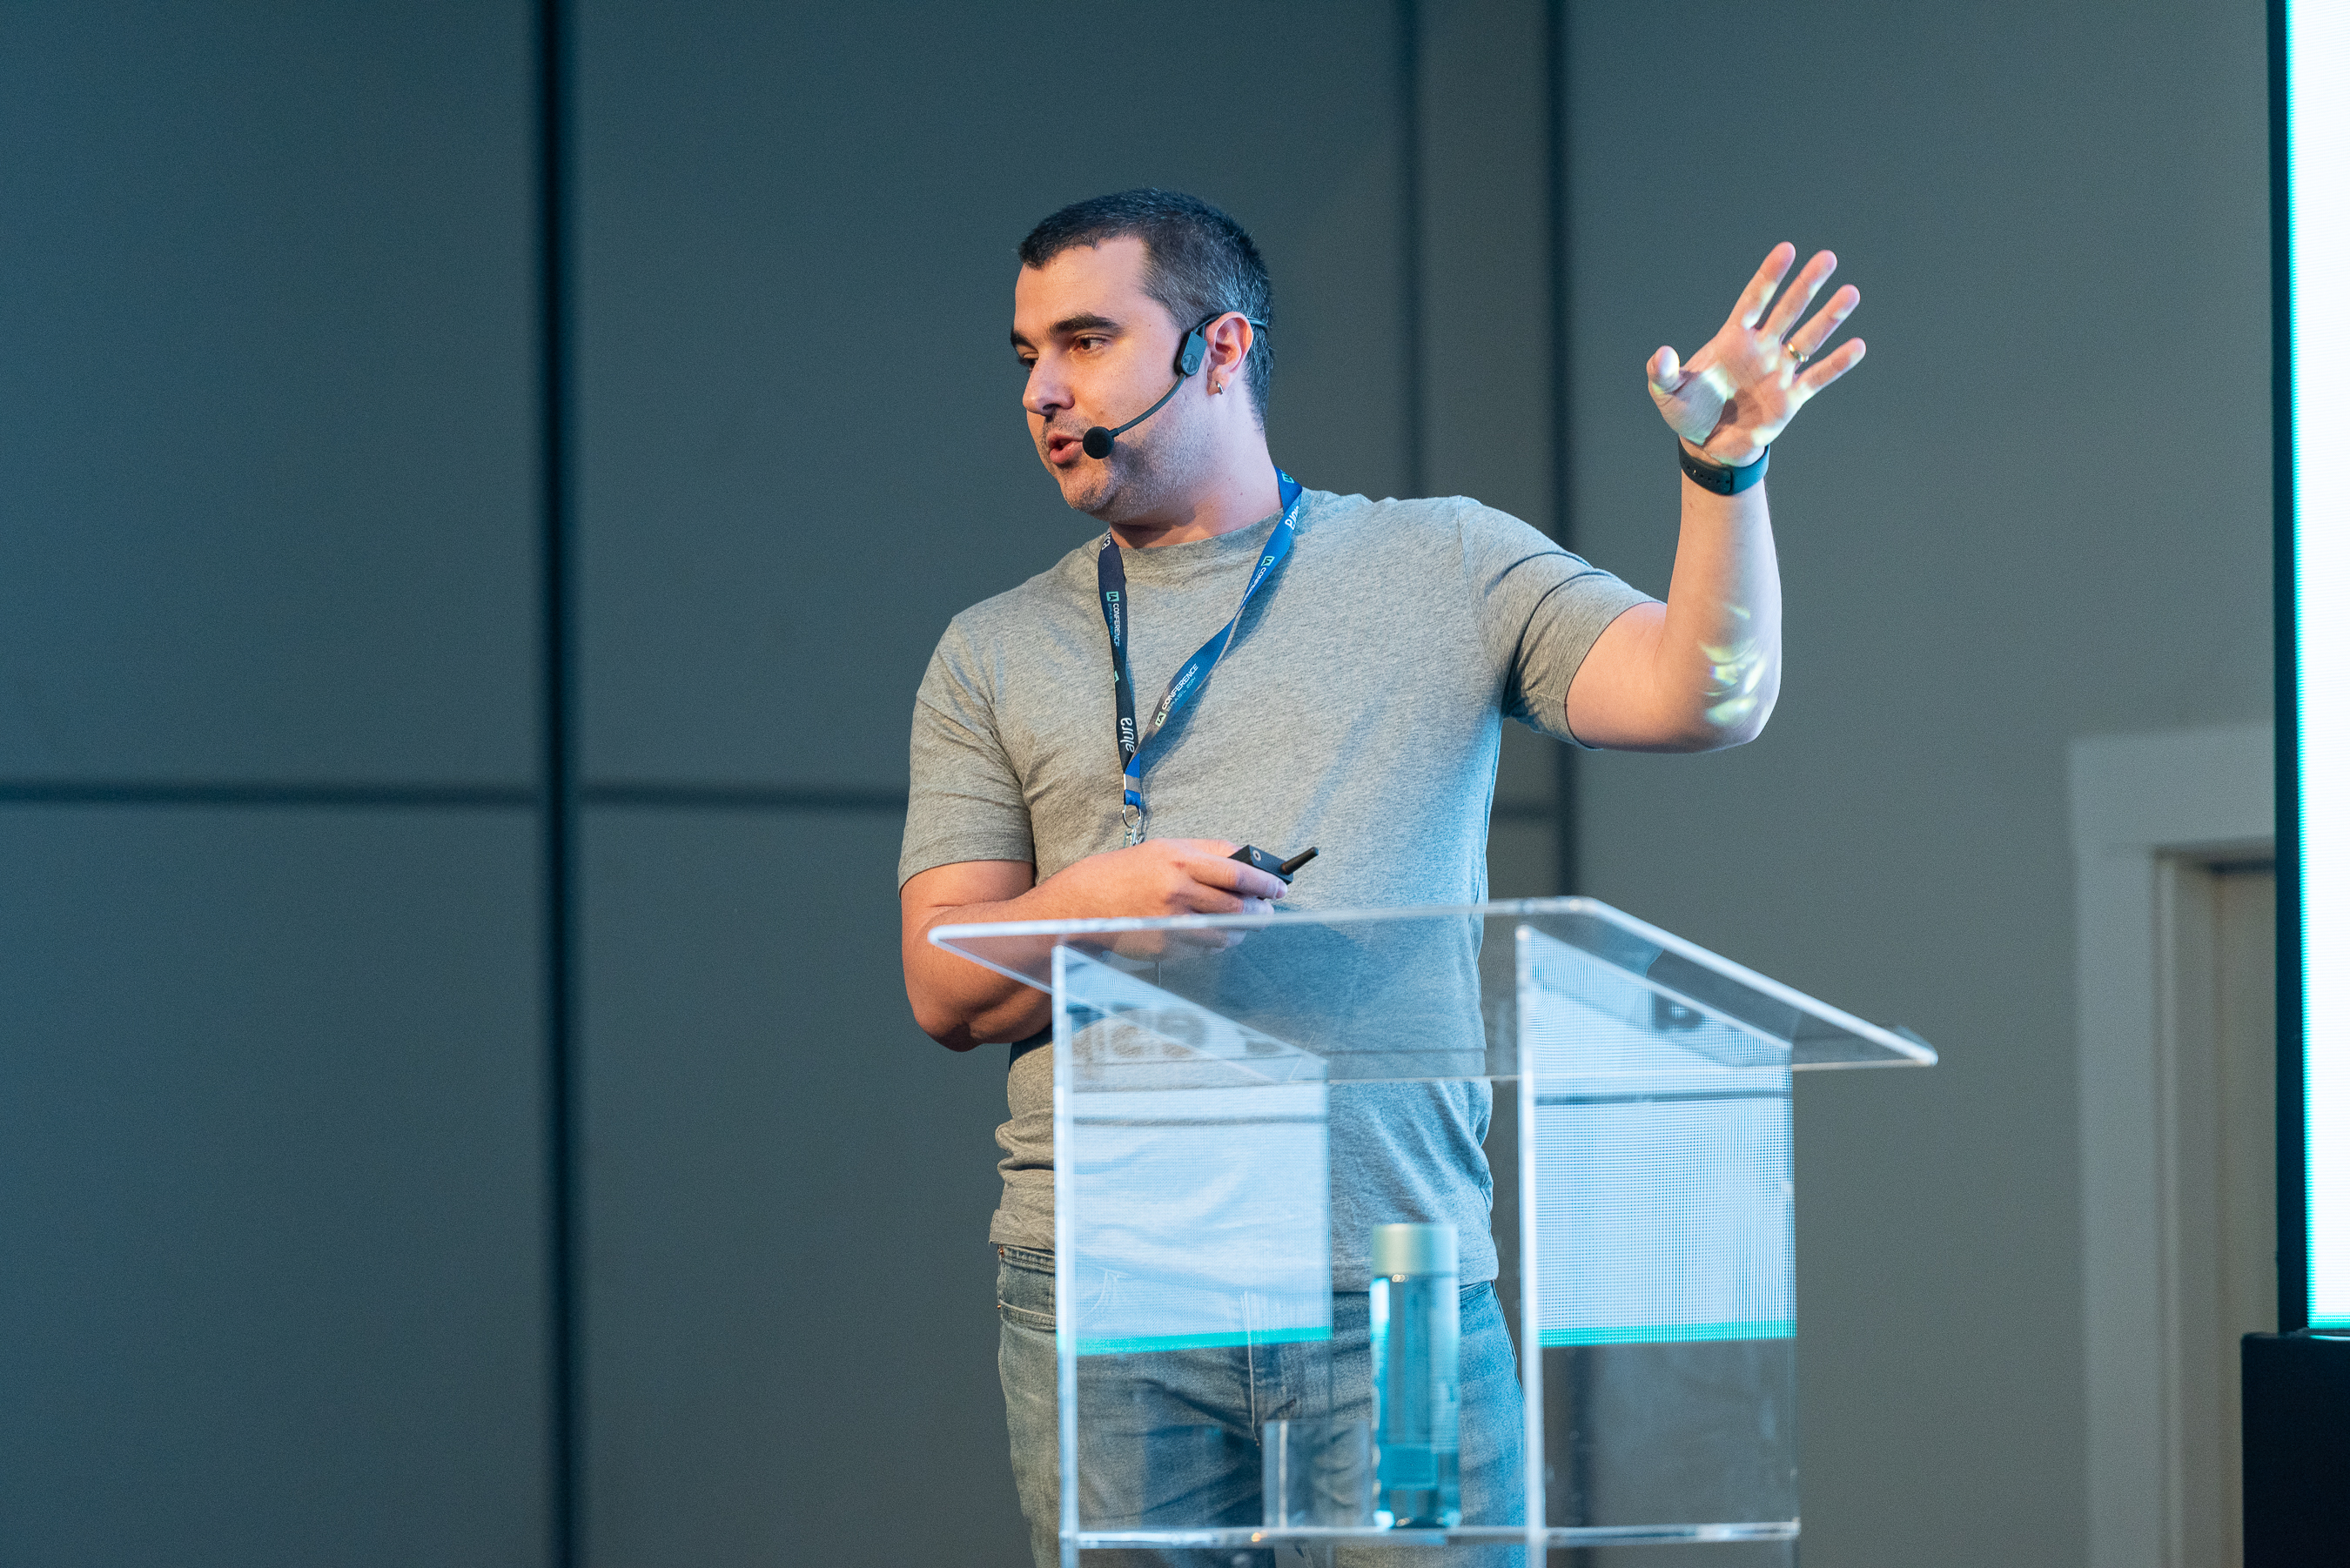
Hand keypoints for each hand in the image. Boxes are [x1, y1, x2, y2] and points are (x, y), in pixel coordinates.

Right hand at [1044, 838, 1285, 957]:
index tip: (1280, 887)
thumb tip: (1247, 860)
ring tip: (1240, 920)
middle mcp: (1178, 891)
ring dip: (1241, 928)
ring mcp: (1172, 923)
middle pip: (1239, 907)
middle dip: (1260, 911)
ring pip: (1227, 932)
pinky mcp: (1166, 947)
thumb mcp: (1164, 848)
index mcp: (1180, 861)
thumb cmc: (1125, 873)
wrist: (1082, 904)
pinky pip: (1206, 948)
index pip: (1238, 873)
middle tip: (1266, 909)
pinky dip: (1216, 941)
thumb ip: (1206, 852)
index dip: (1265, 883)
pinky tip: (1210, 931)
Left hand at [1647, 243, 1863, 465]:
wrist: (1709, 445)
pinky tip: (1858, 346)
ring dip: (1829, 317)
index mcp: (1733, 340)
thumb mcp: (1669, 393)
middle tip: (1828, 258)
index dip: (1769, 276)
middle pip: (1788, 310)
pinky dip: (1837, 364)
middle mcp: (1761, 349)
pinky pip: (1818, 377)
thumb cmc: (1688, 412)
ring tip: (1850, 293)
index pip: (1754, 300)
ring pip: (1809, 338)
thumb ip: (1664, 373)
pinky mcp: (1791, 397)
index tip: (1787, 249)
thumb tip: (1661, 355)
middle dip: (1807, 285)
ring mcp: (1778, 371)